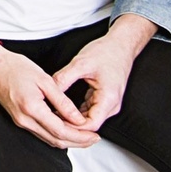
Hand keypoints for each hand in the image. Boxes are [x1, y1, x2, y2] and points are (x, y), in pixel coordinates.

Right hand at [0, 37, 99, 148]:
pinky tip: (67, 129)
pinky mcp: (19, 120)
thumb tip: (78, 118)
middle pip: (56, 140)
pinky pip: (41, 133)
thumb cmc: (15, 67)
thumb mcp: (44, 79)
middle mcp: (24, 120)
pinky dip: (57, 135)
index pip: (61, 131)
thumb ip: (62, 101)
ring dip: (68, 141)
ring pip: (49, 140)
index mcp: (31, 108)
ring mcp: (20, 122)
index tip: (94, 135)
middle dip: (78, 143)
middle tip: (94, 139)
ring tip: (85, 136)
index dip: (80, 136)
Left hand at [47, 16, 156, 133]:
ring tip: (54, 116)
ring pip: (89, 120)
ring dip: (72, 120)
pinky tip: (63, 109)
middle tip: (50, 121)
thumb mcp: (81, 63)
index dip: (73, 127)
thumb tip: (49, 91)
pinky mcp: (104, 99)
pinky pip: (89, 112)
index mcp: (108, 98)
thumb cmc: (106, 52)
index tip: (56, 122)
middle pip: (90, 125)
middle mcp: (111, 105)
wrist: (121, 45)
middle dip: (70, 125)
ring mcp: (109, 103)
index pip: (91, 125)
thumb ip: (64, 78)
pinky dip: (76, 112)